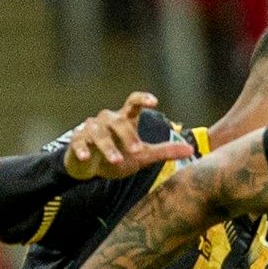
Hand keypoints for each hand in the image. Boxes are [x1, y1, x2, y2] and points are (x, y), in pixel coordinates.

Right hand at [62, 91, 193, 180]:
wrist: (90, 168)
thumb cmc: (119, 156)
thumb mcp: (143, 156)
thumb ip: (164, 152)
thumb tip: (190, 149)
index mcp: (124, 120)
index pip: (133, 103)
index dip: (143, 99)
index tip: (154, 101)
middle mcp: (107, 121)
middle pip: (117, 121)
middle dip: (127, 136)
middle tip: (137, 150)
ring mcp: (90, 130)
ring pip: (98, 133)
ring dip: (108, 147)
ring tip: (117, 161)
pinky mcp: (77, 142)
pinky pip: (79, 143)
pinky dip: (82, 150)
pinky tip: (85, 157)